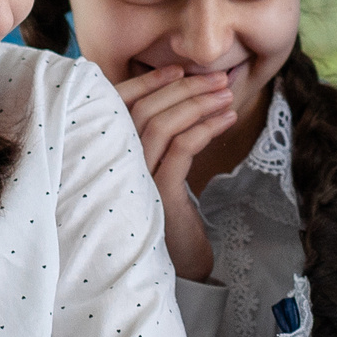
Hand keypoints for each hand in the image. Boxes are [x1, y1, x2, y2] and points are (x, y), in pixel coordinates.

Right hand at [115, 66, 235, 281]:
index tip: (180, 69)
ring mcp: (134, 180)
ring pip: (162, 125)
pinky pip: (181, 149)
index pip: (117, 104)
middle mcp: (114, 164)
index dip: (148, 82)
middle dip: (184, 86)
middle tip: (217, 77)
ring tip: (227, 94)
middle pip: (143, 109)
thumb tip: (181, 95)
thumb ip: (159, 140)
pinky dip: (206, 127)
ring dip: (199, 102)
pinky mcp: (159, 195)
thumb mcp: (159, 171)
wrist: (180, 267)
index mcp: (109, 154)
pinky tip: (227, 119)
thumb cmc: (171, 215)